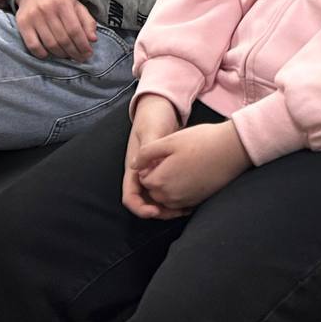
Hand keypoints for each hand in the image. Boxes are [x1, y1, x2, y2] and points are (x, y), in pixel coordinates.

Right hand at [14, 0, 96, 60]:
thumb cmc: (58, 1)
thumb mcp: (76, 5)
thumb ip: (87, 21)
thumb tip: (93, 39)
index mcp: (63, 2)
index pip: (75, 30)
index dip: (83, 44)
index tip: (88, 54)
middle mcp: (47, 8)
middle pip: (63, 38)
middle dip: (74, 52)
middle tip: (80, 59)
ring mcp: (33, 17)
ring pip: (50, 43)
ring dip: (61, 54)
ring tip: (67, 56)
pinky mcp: (22, 24)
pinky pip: (33, 45)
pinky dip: (42, 53)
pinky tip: (48, 54)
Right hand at [123, 96, 185, 219]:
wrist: (161, 107)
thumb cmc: (153, 118)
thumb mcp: (151, 131)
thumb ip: (148, 150)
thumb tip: (145, 169)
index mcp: (133, 168)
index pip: (130, 196)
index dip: (140, 207)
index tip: (155, 211)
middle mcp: (142, 174)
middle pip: (145, 201)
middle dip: (158, 211)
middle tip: (177, 214)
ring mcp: (154, 172)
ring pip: (157, 197)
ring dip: (168, 206)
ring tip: (185, 210)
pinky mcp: (166, 169)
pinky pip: (169, 188)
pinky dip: (176, 196)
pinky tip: (190, 197)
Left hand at [132, 121, 250, 213]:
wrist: (233, 149)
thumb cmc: (202, 141)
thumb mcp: (170, 140)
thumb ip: (147, 153)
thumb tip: (134, 165)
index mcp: (160, 180)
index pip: (143, 179)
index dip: (150, 166)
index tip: (163, 155)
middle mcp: (170, 196)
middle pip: (154, 190)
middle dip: (158, 177)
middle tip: (173, 159)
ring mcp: (185, 201)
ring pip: (166, 198)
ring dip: (169, 186)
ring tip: (183, 166)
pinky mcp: (198, 201)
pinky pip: (181, 202)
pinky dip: (181, 192)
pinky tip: (191, 176)